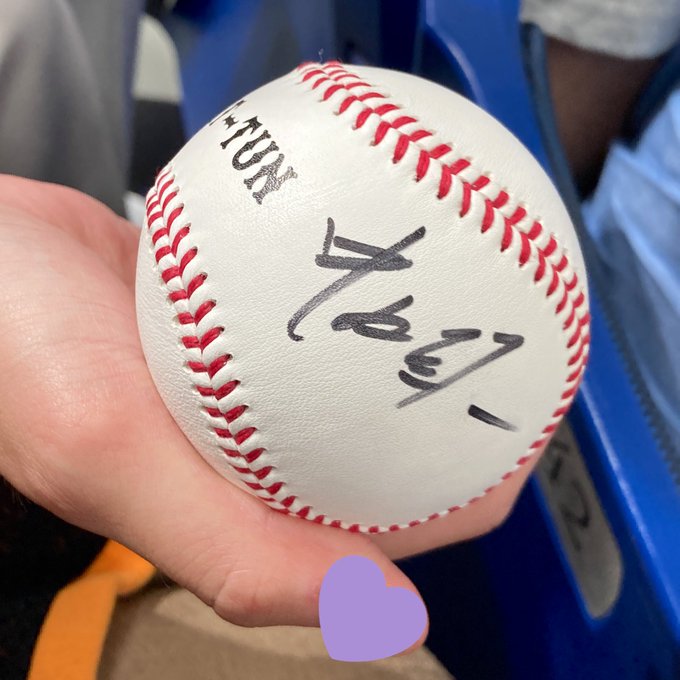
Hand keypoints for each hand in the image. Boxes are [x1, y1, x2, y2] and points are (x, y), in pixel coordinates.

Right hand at [0, 175, 533, 632]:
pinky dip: (351, 285)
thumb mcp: (108, 449)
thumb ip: (236, 547)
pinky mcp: (229, 318)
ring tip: (466, 281)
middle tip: (502, 339)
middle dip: (452, 403)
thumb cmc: (11, 349)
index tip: (519, 428)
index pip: (391, 519)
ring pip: (352, 369)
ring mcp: (241, 378)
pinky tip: (382, 246)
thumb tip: (389, 616)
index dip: (467, 486)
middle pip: (384, 437)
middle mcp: (247, 447)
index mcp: (239, 502)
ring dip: (408, 337)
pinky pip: (312, 306)